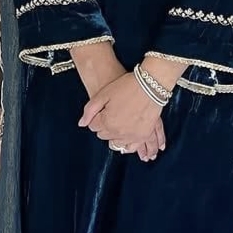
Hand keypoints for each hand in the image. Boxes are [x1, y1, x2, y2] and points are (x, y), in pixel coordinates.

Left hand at [71, 43, 165, 159]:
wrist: (151, 85)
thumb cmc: (128, 87)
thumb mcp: (103, 94)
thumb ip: (89, 111)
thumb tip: (82, 124)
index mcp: (106, 122)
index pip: (93, 127)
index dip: (96, 118)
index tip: (101, 113)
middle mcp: (118, 132)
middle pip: (104, 136)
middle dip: (105, 127)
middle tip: (111, 117)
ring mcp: (132, 136)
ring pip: (118, 144)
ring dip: (116, 137)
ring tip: (119, 128)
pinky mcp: (143, 136)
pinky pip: (133, 146)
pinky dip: (130, 145)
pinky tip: (129, 141)